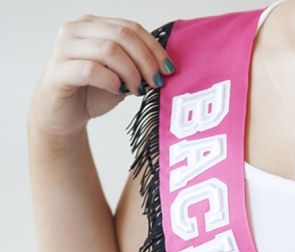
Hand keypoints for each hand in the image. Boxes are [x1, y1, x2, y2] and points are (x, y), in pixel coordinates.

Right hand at [27, 14, 175, 141]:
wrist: (62, 117)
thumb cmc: (91, 94)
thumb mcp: (121, 76)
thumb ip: (136, 66)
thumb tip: (163, 67)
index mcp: (93, 25)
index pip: (130, 27)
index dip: (153, 47)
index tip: (168, 69)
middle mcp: (76, 29)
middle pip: (121, 35)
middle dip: (145, 60)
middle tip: (156, 82)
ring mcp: (64, 47)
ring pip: (108, 49)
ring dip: (130, 72)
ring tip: (137, 90)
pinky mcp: (58, 70)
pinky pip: (90, 70)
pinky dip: (110, 81)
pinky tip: (117, 91)